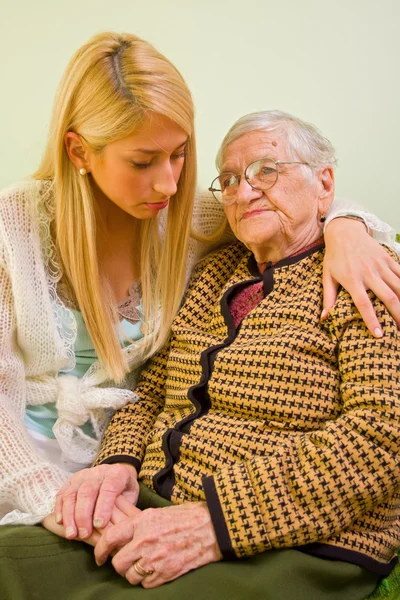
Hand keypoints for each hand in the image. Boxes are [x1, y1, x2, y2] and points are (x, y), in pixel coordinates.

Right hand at [54, 463, 138, 539]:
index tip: (100, 524)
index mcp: (116, 474)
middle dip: (84, 515)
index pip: (109, 488)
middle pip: (88, 492)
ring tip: (71, 534)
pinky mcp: (71, 481)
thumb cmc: (124, 490)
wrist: (115, 474)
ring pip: (72, 493)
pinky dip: (60, 508)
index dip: (103, 506)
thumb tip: (120, 530)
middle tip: (85, 534)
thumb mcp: (132, 496)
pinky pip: (62, 493)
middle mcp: (98, 472)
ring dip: (70, 515)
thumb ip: (126, 509)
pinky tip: (61, 522)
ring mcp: (83, 475)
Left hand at [94, 502, 221, 587]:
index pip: (110, 538)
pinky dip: (148, 580)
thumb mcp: (157, 512)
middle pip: (118, 563)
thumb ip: (137, 524)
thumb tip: (119, 535)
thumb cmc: (185, 516)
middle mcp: (145, 541)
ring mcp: (156, 559)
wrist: (211, 526)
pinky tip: (155, 570)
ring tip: (142, 566)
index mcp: (142, 522)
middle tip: (125, 562)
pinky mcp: (167, 573)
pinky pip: (146, 584)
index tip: (99, 556)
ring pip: (130, 576)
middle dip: (119, 565)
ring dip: (133, 574)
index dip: (100, 550)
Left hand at [323, 217, 399, 334]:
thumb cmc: (334, 257)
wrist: (345, 232)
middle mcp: (369, 273)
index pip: (364, 304)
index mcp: (352, 279)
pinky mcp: (388, 259)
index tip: (379, 335)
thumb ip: (328, 298)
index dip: (372, 320)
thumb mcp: (327, 276)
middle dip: (398, 315)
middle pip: (388, 297)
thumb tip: (324, 318)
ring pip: (399, 287)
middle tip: (399, 332)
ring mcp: (381, 265)